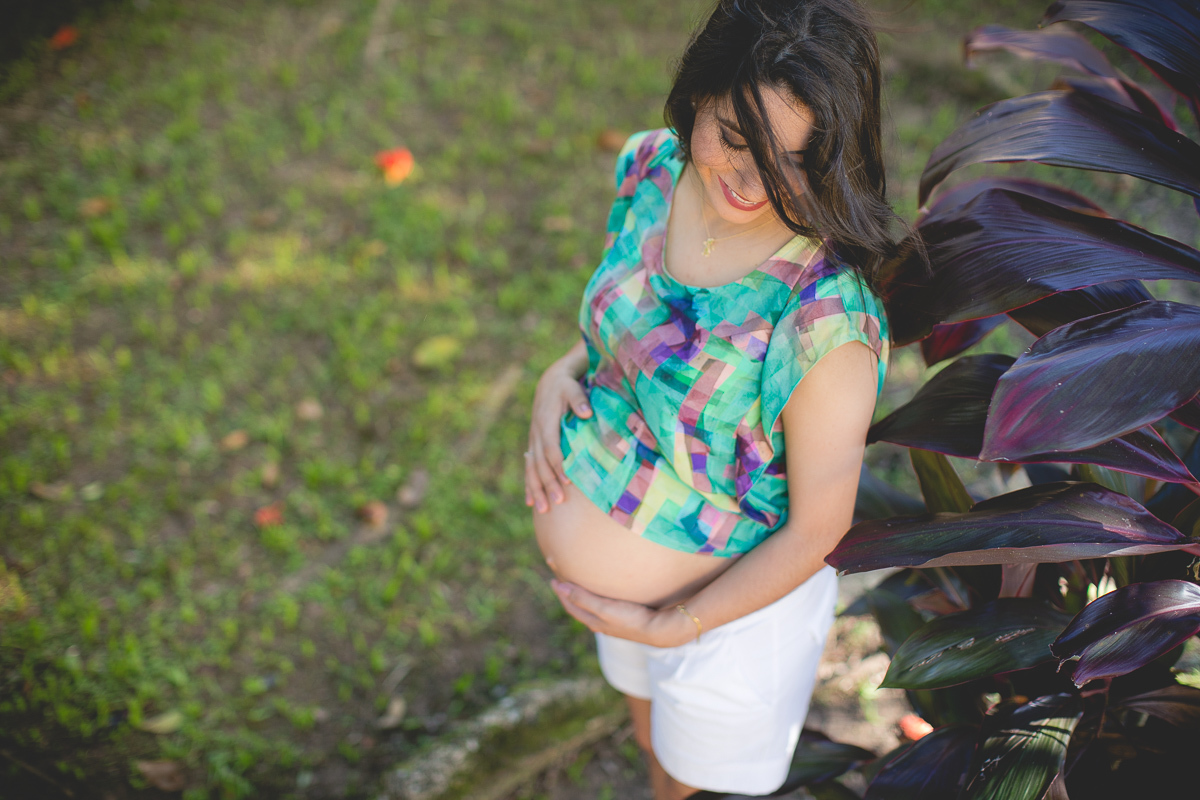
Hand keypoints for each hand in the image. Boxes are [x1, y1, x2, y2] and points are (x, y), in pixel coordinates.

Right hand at [526, 360, 591, 512]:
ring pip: (532, 468)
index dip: (558, 464)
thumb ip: (579, 399)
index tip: (568, 480)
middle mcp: (536, 433)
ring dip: (536, 489)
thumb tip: (587, 412)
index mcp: (546, 421)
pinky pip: (529, 467)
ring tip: (542, 509)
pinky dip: (529, 485)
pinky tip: (530, 502)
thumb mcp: (573, 387)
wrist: (551, 381)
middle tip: (558, 502)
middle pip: (540, 463)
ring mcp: (533, 440)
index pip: (551, 447)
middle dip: (548, 483)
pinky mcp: (533, 444)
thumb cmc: (567, 385)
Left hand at [550, 580, 693, 647]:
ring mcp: (612, 621)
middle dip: (568, 592)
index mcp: (593, 621)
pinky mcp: (624, 617)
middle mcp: (600, 623)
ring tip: (580, 583)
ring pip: (591, 607)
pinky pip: (603, 606)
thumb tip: (559, 586)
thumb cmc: (632, 618)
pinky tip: (604, 591)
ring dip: (582, 595)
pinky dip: (596, 597)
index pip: (570, 605)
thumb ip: (582, 598)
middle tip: (562, 576)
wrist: (660, 630)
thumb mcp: (604, 608)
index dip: (561, 591)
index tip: (553, 576)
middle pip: (578, 606)